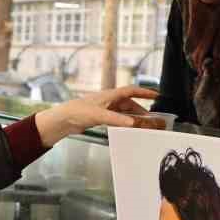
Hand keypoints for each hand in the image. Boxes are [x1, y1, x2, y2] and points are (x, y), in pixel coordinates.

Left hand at [33, 86, 158, 145]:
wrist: (63, 119)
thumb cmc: (78, 111)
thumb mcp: (99, 116)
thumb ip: (117, 119)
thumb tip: (133, 123)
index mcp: (110, 95)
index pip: (131, 91)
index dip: (145, 93)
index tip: (157, 95)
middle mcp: (109, 100)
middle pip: (130, 103)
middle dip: (141, 110)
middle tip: (152, 118)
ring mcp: (105, 108)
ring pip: (124, 111)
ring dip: (134, 117)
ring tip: (143, 125)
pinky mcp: (101, 116)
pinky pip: (118, 118)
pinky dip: (125, 122)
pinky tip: (128, 128)